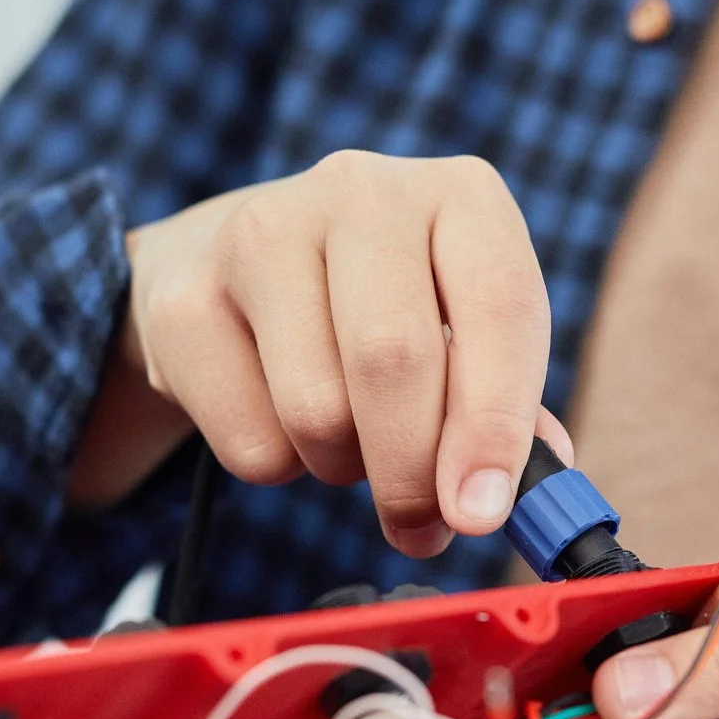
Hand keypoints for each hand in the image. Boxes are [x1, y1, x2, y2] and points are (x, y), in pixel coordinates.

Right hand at [69, 151, 562, 555]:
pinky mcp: (186, 298)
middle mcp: (364, 191)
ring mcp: (263, 231)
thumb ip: (508, 410)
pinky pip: (250, 440)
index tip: (482, 511)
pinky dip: (278, 466)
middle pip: (393, 360)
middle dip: (412, 473)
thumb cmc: (375, 313)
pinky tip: (279, 419)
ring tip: (348, 440)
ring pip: (316, 410)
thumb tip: (531, 492)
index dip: (495, 421)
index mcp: (461, 195)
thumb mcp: (460, 334)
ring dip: (342, 467)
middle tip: (421, 527)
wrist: (226, 269)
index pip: (499, 303)